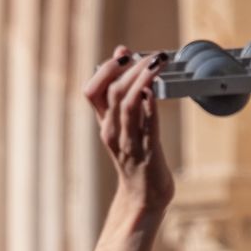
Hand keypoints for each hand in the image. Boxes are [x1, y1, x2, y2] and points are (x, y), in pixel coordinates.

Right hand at [84, 47, 172, 211]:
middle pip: (113, 92)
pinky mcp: (148, 153)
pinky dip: (151, 105)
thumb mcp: (125, 125)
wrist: (143, 198)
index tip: (124, 55)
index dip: (106, 68)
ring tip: (158, 63)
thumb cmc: (137, 158)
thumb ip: (122, 94)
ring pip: (129, 104)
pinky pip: (148, 125)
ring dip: (143, 79)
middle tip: (151, 55)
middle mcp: (112, 132)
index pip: (92, 90)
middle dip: (131, 68)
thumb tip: (121, 52)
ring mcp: (129, 143)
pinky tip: (155, 90)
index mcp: (104, 125)